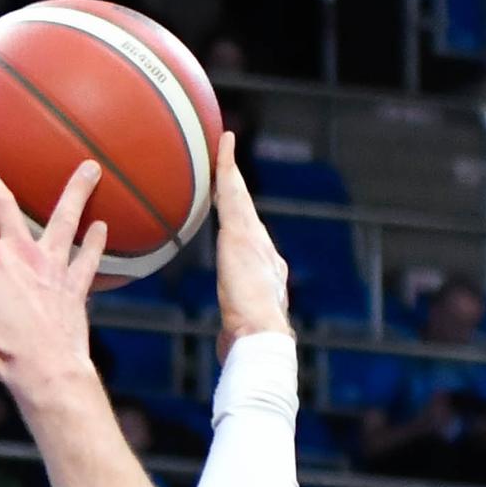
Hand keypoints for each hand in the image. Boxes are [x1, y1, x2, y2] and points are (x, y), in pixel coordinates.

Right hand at [0, 149, 109, 409]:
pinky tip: (101, 227)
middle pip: (3, 201)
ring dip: (76, 193)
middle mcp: (20, 253)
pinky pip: (86, 260)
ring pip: (64, 220)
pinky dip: (93, 243)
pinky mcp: (72, 286)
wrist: (45, 372)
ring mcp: (50, 267)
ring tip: (90, 169)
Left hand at [206, 142, 288, 354]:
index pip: (247, 234)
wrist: (262, 335)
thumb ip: (236, 324)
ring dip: (230, 169)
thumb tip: (230, 342)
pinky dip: (228, 168)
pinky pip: (232, 193)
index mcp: (262, 266)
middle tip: (228, 157)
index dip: (240, 216)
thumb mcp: (240, 328)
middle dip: (236, 183)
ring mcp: (252, 237)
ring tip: (224, 144)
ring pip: (239, 195)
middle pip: (244, 208)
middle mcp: (261, 246)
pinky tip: (222, 148)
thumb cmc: (248, 340)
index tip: (234, 201)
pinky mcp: (241, 233)